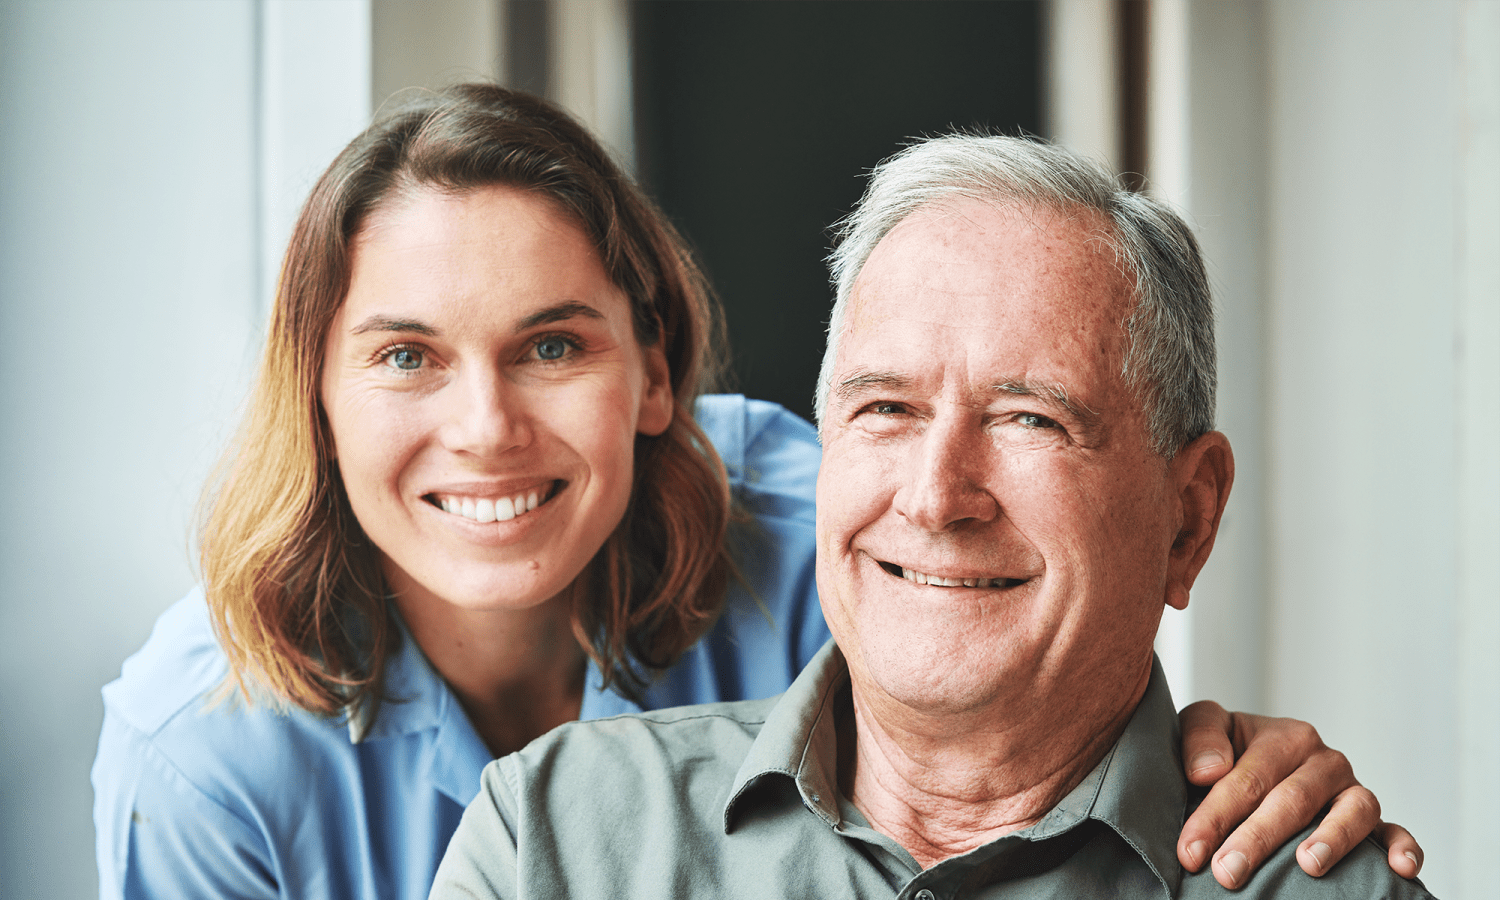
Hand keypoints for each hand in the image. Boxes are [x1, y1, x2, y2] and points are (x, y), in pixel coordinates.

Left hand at [1176, 700, 1423, 888]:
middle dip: (1258, 838)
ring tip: (1308, 865)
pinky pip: (1394, 830)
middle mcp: (1322, 760)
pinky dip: (1403, 846)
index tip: (1191, 851)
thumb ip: (1201, 738)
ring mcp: (1350, 790)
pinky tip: (1400, 868)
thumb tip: (1207, 771)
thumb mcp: (1202, 728)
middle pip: (1292, 799)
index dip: (1216, 815)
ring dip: (1332, 838)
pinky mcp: (1373, 820)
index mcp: (1282, 737)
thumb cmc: (1224, 751)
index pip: (1248, 778)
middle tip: (1228, 872)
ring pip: (1352, 810)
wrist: (1251, 757)